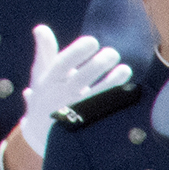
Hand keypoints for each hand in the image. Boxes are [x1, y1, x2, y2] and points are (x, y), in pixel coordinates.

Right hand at [16, 24, 131, 154]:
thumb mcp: (40, 77)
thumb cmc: (45, 101)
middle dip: (97, 64)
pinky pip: (105, 110)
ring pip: (94, 96)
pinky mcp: (88, 125)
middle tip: (112, 52)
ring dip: (111, 81)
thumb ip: (45, 53)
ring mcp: (74, 113)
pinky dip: (117, 98)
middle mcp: (59, 97)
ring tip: (124, 68)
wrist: (45, 141)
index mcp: (47, 82)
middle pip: (80, 79)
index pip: (61, 64)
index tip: (92, 41)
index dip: (77, 53)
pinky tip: (128, 88)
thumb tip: (41, 28)